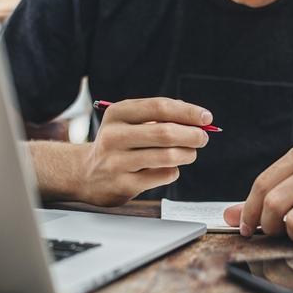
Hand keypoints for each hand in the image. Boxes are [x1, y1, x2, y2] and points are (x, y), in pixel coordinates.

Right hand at [79, 98, 211, 205]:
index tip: (207, 117)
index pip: (159, 107)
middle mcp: (114, 136)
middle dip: (192, 135)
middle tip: (203, 138)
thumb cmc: (119, 143)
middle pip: (164, 133)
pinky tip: (169, 168)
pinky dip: (174, 171)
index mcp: (117, 113)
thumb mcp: (129, 121)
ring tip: (190, 153)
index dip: (188, 112)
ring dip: (187, 154)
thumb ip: (161, 116)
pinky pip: (163, 176)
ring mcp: (116, 162)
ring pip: (167, 156)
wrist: (86, 174)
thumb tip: (199, 119)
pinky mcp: (123, 184)